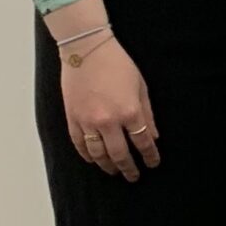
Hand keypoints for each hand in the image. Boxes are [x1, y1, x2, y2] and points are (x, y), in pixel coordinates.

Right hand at [61, 38, 160, 181]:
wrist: (86, 49)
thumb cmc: (117, 64)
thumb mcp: (141, 87)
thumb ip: (148, 114)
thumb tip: (153, 137)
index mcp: (130, 112)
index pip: (143, 143)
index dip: (150, 157)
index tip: (153, 164)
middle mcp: (108, 121)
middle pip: (120, 155)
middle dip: (129, 168)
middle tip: (134, 176)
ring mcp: (88, 122)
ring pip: (98, 154)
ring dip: (108, 166)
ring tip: (114, 171)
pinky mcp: (72, 118)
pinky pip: (79, 144)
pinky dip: (87, 155)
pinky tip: (94, 160)